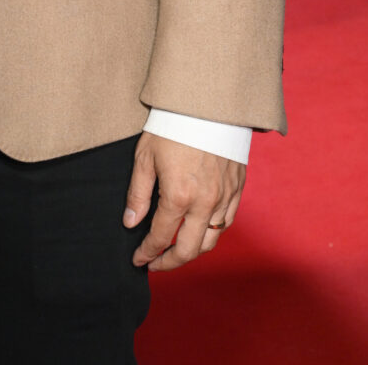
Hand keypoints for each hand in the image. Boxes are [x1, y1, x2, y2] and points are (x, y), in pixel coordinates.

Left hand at [124, 132, 244, 271]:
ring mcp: (224, 197)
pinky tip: (199, 229)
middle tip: (156, 263)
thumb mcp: (145, 157)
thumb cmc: (172, 126)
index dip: (147, 253)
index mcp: (178, 196)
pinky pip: (226, 222)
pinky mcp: (237, 188)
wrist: (207, 103)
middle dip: (169, 262)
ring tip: (176, 249)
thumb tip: (130, 222)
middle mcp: (204, 203)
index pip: (160, 237)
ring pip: (210, 240)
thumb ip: (138, 194)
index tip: (138, 259)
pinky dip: (212, 232)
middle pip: (189, 250)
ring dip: (192, 250)